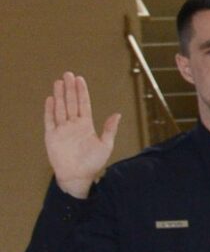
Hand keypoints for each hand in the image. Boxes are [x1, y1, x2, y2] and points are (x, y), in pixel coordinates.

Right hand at [42, 72, 119, 198]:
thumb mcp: (105, 145)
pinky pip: (50, 120)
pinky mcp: (52, 136)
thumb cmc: (93, 163)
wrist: (78, 176)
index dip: (81, 92)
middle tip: (68, 74)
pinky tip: (50, 99)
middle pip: (70, 103)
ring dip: (59, 95)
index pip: (83, 104)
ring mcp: (62, 129)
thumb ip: (110, 129)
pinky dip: (50, 110)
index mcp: (86, 125)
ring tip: (59, 82)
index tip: (80, 79)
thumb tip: (117, 114)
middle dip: (69, 89)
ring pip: (60, 108)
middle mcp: (73, 125)